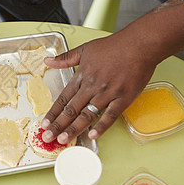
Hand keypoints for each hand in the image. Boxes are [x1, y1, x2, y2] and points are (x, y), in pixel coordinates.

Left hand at [40, 32, 156, 143]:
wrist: (139, 44)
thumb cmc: (114, 46)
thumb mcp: (85, 48)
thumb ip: (66, 58)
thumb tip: (47, 61)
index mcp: (82, 75)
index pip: (63, 98)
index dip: (53, 112)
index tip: (44, 123)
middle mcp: (92, 86)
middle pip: (71, 109)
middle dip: (58, 125)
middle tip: (48, 137)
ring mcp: (107, 93)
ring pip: (87, 115)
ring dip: (73, 128)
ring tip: (63, 140)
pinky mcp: (123, 98)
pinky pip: (110, 115)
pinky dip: (101, 126)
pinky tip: (92, 135)